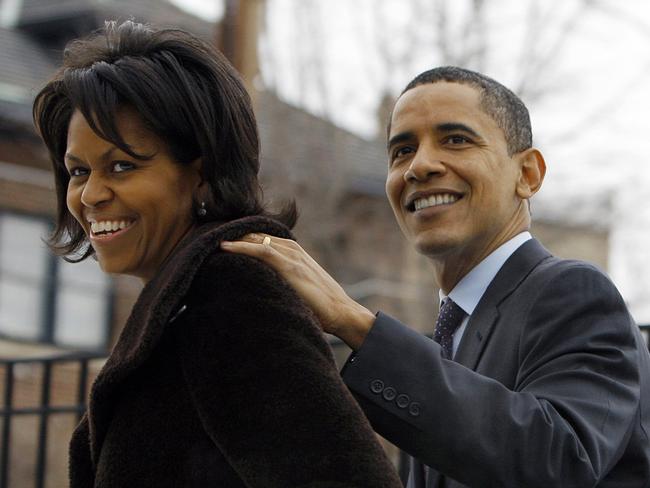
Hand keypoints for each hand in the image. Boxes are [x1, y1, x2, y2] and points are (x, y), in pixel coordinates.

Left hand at [220, 234, 374, 348]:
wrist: (341, 312)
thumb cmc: (320, 306)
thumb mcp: (297, 288)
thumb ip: (281, 281)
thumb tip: (259, 289)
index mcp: (292, 252)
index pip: (259, 238)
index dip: (238, 238)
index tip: (216, 240)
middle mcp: (291, 249)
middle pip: (254, 235)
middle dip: (231, 235)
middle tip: (205, 238)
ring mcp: (291, 256)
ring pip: (255, 239)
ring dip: (232, 238)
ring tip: (207, 239)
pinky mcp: (290, 266)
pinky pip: (261, 251)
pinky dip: (241, 247)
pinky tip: (223, 247)